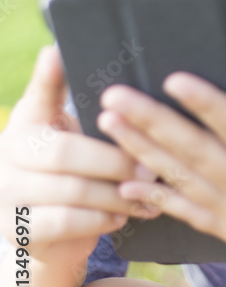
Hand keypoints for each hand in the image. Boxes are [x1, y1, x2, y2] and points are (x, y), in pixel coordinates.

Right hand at [0, 45, 159, 274]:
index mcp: (28, 120)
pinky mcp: (19, 229)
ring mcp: (8, 192)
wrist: (48, 234)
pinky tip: (121, 216)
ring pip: (72, 191)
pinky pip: (67, 222)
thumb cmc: (74, 174)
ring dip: (117, 194)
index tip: (57, 52)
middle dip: (115, 161)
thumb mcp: (76, 138)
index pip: (38, 93)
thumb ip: (96, 116)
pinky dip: (101, 219)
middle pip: (65, 152)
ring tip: (147, 193)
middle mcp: (9, 151)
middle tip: (150, 166)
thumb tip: (130, 91)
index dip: (46, 75)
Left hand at [97, 67, 225, 286]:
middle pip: (195, 156)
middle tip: (115, 96)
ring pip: (182, 180)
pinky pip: (187, 213)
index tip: (175, 79)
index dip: (208, 106)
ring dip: (142, 151)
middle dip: (152, 124)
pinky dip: (154, 197)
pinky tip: (124, 185)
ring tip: (107, 122)